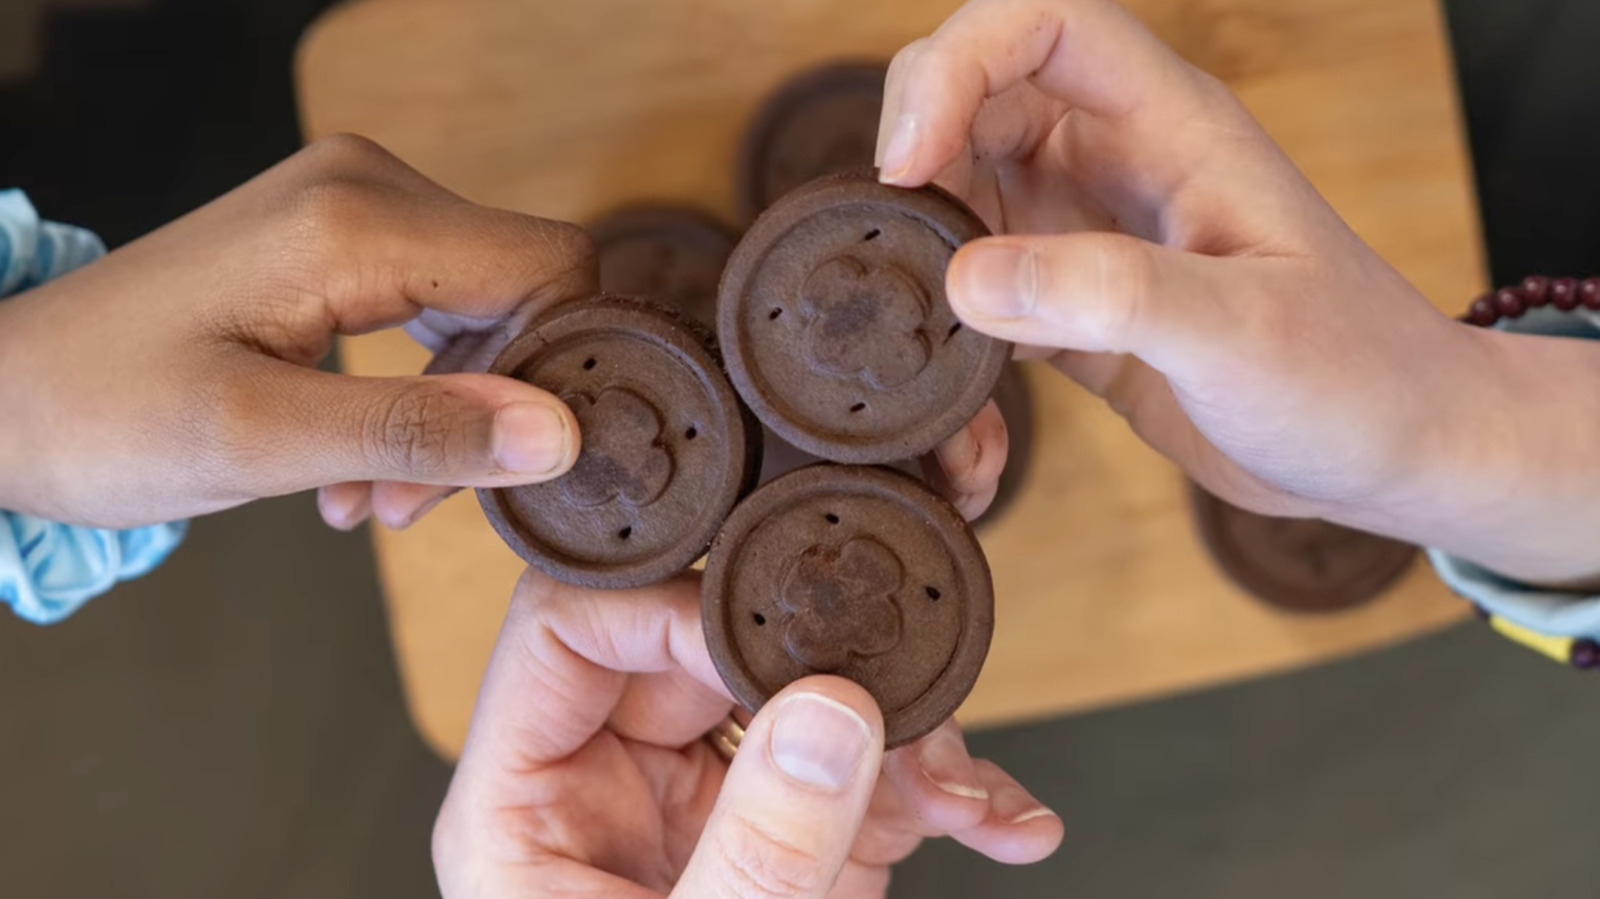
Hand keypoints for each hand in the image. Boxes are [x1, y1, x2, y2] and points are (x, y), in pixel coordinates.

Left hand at [0, 134, 588, 530]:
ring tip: (370, 494)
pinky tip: (362, 458)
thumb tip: (559, 433)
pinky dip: (422, 391)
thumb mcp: (259, 441)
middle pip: (521, 289)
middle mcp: (366, 188)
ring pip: (486, 306)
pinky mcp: (342, 240)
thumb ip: (416, 433)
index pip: (547, 266)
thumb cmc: (99, 416)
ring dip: (453, 412)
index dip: (553, 371)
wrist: (2, 394)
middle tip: (403, 502)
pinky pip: (438, 308)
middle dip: (492, 409)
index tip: (498, 467)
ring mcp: (354, 208)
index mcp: (354, 222)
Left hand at [432, 570, 1062, 897]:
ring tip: (962, 794)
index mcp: (528, 796)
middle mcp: (615, 778)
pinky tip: (1001, 822)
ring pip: (803, 698)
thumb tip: (825, 716)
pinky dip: (943, 792)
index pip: (571, 629)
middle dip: (822, 671)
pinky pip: (863, 773)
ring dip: (904, 736)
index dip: (672, 609)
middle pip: (709, 648)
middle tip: (903, 710)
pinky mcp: (788, 834)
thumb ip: (754, 852)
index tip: (780, 640)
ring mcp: (707, 801)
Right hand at [877, 0, 1599, 583]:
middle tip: (883, 237)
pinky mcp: (1076, 305)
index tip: (907, 159)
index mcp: (1170, 127)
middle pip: (978, 93)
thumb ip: (1111, 296)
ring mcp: (1090, 231)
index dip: (957, 65)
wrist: (1388, 450)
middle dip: (912, 145)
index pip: (1043, 25)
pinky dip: (951, 329)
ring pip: (964, 189)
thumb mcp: (1242, 332)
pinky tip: (960, 400)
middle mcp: (1118, 161)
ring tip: (909, 327)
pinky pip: (982, 285)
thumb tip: (967, 277)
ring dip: (921, 244)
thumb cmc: (1352, 376)